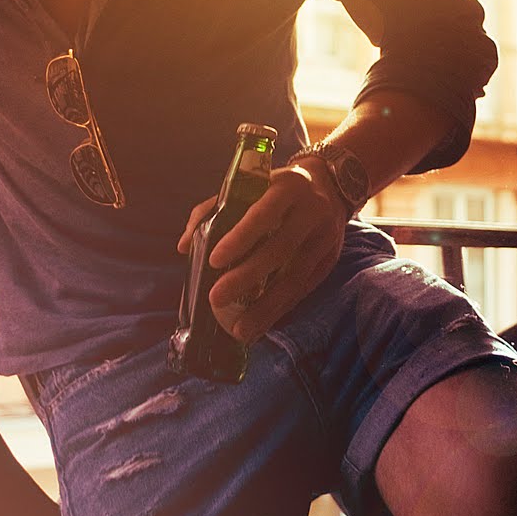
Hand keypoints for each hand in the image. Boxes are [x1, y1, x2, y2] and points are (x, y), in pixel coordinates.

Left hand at [175, 160, 350, 343]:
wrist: (332, 185)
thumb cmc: (277, 189)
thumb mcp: (251, 187)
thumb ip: (213, 210)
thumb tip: (184, 246)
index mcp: (287, 188)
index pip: (263, 214)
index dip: (240, 238)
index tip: (214, 261)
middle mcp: (311, 212)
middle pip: (279, 250)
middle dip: (246, 278)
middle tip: (215, 299)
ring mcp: (325, 238)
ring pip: (295, 277)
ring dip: (266, 307)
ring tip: (240, 330)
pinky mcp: (331, 260)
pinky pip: (304, 289)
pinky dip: (281, 309)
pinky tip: (262, 325)